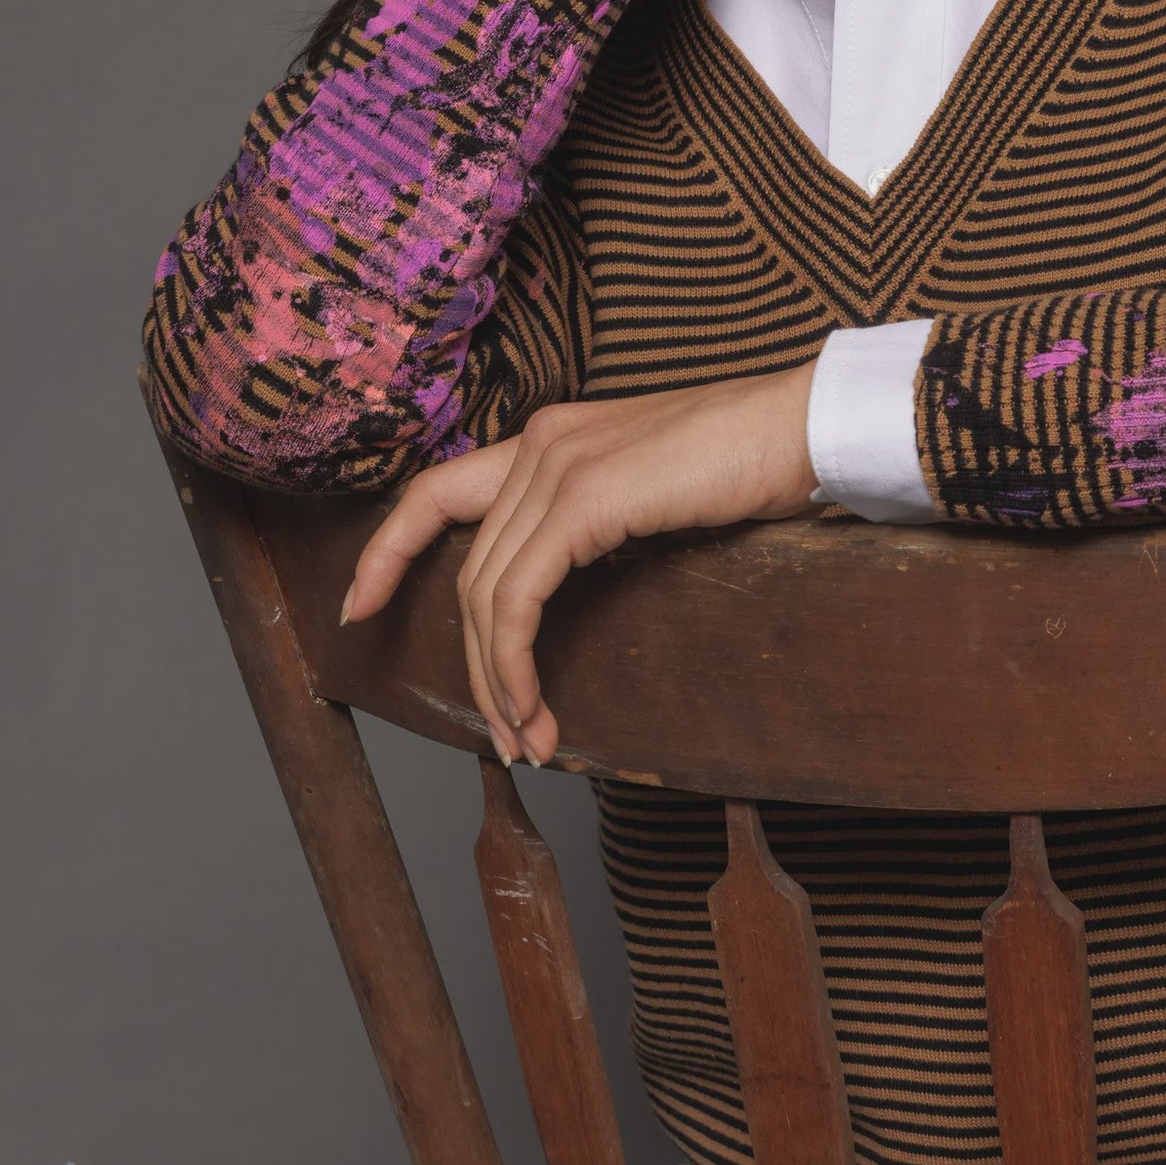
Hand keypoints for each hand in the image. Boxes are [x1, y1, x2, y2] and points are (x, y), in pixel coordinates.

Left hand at [343, 366, 819, 763]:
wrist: (809, 425)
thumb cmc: (758, 463)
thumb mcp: (656, 492)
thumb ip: (603, 517)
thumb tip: (574, 584)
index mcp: (554, 435)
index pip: (436, 491)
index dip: (387, 550)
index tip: (356, 605)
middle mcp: (542, 441)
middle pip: (469, 569)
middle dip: (477, 664)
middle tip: (507, 735)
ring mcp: (558, 464)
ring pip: (488, 593)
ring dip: (500, 681)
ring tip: (529, 739)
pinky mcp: (584, 498)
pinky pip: (518, 598)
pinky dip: (515, 662)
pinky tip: (533, 705)